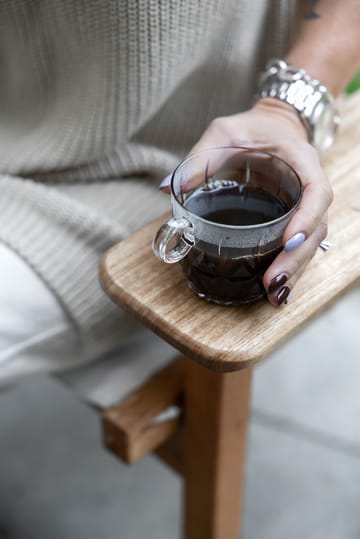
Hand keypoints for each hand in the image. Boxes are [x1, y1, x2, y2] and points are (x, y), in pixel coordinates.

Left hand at [162, 98, 332, 305]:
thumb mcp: (224, 132)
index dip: (307, 217)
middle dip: (296, 258)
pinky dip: (292, 267)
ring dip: (295, 270)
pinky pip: (301, 244)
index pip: (316, 192)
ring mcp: (305, 205)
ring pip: (312, 242)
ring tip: (275, 294)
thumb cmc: (253, 128)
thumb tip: (167, 187)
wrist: (275, 126)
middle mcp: (309, 186)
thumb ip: (199, 157)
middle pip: (317, 227)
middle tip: (273, 282)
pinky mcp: (296, 217)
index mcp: (300, 161)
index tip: (287, 241)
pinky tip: (279, 289)